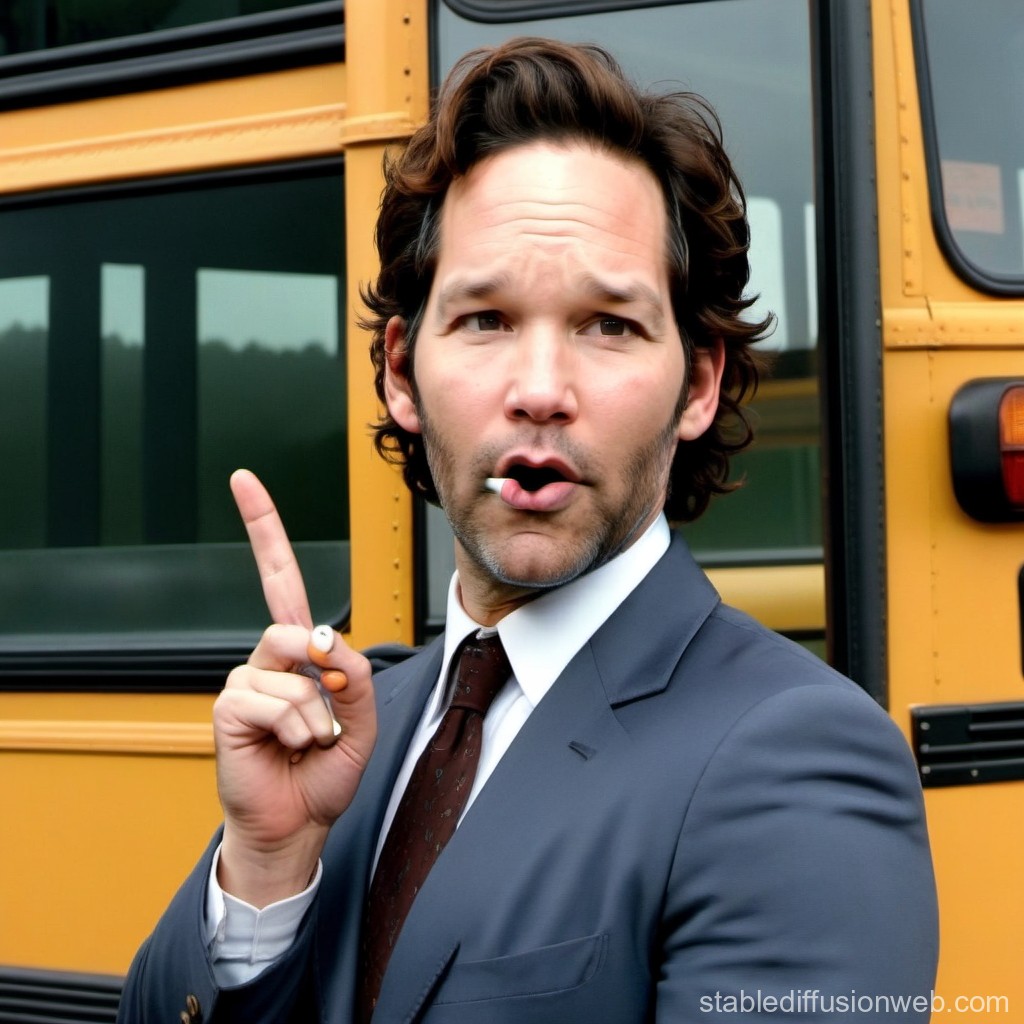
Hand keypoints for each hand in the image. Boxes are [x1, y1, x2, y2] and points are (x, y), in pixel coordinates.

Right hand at [213, 469, 376, 905]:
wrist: (298, 823)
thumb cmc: (324, 770)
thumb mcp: (362, 718)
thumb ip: (354, 674)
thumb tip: (323, 642)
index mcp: (298, 652)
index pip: (280, 579)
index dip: (264, 529)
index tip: (243, 479)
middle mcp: (267, 658)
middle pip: (289, 621)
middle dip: (314, 661)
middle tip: (327, 711)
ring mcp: (244, 681)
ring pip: (292, 670)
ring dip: (316, 714)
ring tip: (310, 742)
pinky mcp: (228, 708)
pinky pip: (271, 699)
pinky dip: (296, 726)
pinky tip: (288, 747)